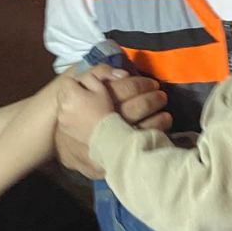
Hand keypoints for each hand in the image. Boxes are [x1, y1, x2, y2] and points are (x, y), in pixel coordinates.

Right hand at [54, 65, 170, 178]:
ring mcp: (110, 140)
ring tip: (166, 114)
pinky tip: (161, 131)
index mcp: (95, 101)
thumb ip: (98, 74)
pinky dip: (155, 136)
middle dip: (153, 99)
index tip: (152, 83)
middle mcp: (104, 120)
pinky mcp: (115, 156)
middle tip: (162, 96)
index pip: (124, 88)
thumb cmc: (75, 113)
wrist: (65, 144)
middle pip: (136, 107)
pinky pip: (141, 146)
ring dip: (159, 119)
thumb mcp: (79, 88)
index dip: (141, 84)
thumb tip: (123, 73)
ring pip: (142, 128)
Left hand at [57, 71, 117, 144]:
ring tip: (84, 109)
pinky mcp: (62, 127)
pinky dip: (69, 115)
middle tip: (85, 98)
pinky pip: (63, 116)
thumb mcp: (101, 89)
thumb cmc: (104, 111)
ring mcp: (61, 117)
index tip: (84, 88)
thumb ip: (90, 77)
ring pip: (62, 104)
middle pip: (62, 91)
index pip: (67, 81)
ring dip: (69, 103)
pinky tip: (81, 118)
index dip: (76, 83)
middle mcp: (62, 104)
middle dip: (71, 92)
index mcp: (70, 93)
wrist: (105, 135)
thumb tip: (83, 74)